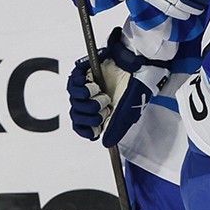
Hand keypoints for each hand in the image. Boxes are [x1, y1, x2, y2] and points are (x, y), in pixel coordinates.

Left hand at [66, 29, 166, 147]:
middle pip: (76, 115)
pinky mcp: (82, 74)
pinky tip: (92, 84)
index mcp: (102, 113)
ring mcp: (86, 88)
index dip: (86, 129)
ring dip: (88, 98)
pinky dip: (80, 85)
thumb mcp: (127, 112)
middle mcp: (92, 102)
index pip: (83, 128)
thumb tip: (106, 144)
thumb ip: (116, 128)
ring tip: (102, 91)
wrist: (137, 66)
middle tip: (106, 104)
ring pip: (74, 101)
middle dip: (92, 112)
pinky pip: (72, 83)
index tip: (96, 126)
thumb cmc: (136, 88)